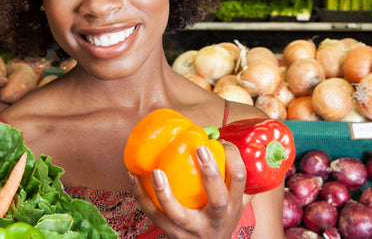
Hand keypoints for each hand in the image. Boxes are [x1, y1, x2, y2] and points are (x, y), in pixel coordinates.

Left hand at [129, 141, 248, 238]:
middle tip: (200, 148)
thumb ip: (238, 180)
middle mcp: (215, 219)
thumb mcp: (237, 205)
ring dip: (165, 192)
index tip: (221, 141)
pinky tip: (132, 176)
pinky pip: (153, 214)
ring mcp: (192, 229)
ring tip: (156, 171)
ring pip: (177, 213)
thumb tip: (236, 144)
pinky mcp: (171, 232)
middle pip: (217, 199)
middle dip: (210, 173)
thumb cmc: (222, 222)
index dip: (233, 157)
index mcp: (232, 206)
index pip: (239, 179)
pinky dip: (140, 195)